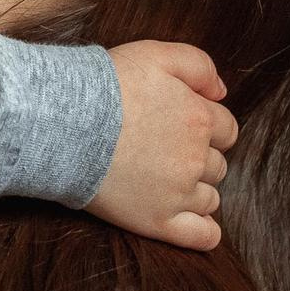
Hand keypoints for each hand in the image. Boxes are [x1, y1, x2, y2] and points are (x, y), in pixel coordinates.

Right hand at [90, 41, 237, 250]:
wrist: (64, 121)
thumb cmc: (106, 85)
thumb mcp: (156, 54)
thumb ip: (199, 65)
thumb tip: (221, 92)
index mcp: (200, 119)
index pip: (226, 129)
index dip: (204, 126)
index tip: (178, 125)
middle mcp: (197, 159)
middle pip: (217, 164)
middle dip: (198, 157)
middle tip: (163, 149)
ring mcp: (179, 194)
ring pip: (210, 198)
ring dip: (196, 188)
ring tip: (162, 178)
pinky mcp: (158, 221)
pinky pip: (202, 237)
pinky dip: (205, 231)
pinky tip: (191, 219)